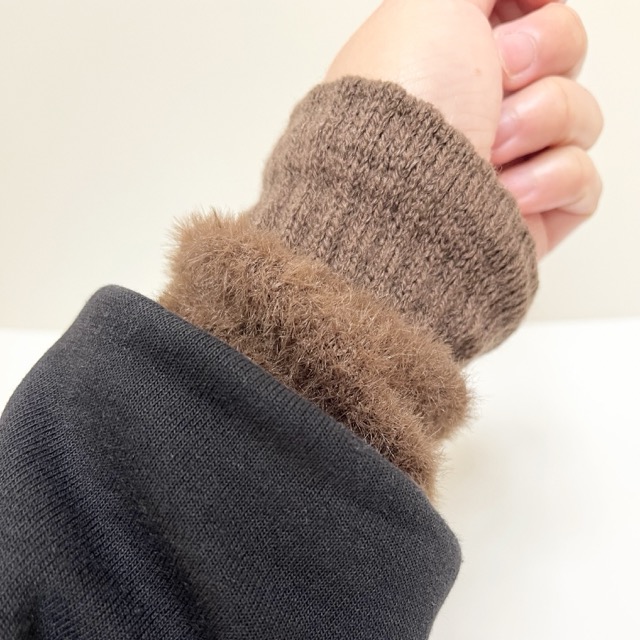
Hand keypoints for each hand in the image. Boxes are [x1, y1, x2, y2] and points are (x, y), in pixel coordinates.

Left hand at [325, 0, 602, 257]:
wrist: (399, 201)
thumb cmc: (402, 108)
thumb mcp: (432, 2)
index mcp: (457, 59)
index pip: (534, 16)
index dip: (535, 15)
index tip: (500, 31)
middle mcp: (482, 106)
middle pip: (565, 57)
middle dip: (540, 58)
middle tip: (496, 83)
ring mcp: (508, 161)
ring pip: (580, 115)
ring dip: (540, 121)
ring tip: (490, 149)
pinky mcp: (531, 211)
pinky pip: (584, 180)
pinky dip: (550, 180)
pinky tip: (506, 193)